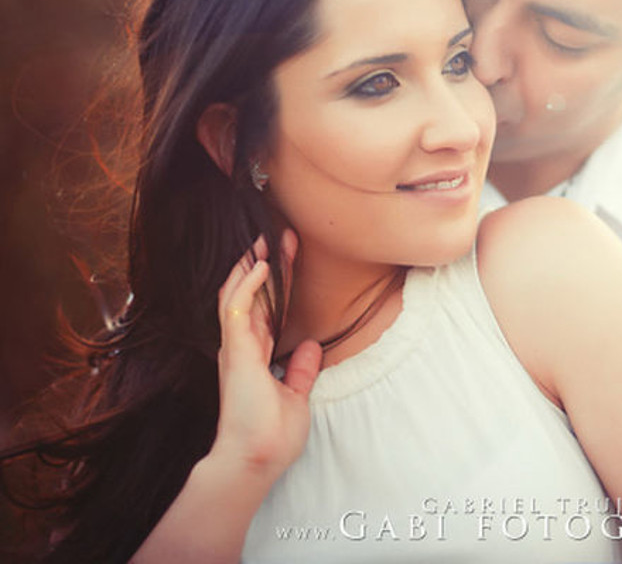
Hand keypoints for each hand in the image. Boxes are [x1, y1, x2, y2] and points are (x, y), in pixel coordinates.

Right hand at [208, 231, 321, 480]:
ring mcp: (235, 348)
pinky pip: (237, 310)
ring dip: (252, 265)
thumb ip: (300, 371)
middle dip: (268, 264)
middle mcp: (241, 347)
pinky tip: (262, 265)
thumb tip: (311, 347)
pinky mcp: (234, 353)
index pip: (267, 308)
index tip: (291, 254)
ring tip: (267, 238)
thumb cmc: (271, 437)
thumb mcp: (295, 397)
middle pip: (254, 295)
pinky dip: (247, 285)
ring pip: (238, 295)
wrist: (255, 461)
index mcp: (254, 355)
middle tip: (281, 234)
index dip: (278, 281)